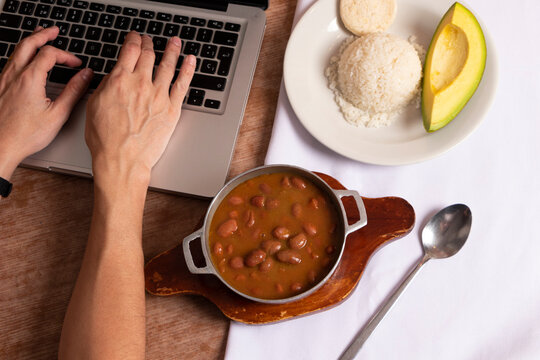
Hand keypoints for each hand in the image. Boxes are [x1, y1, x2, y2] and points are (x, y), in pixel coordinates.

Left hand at [0, 26, 91, 179]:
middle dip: (43, 35)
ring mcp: (3, 80)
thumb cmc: (26, 135)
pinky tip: (23, 60)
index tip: (77, 64)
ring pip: (16, 51)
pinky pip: (9, 62)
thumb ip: (74, 91)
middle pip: (28, 44)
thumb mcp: (58, 114)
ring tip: (39, 37)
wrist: (1, 146)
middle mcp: (14, 75)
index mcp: (30, 79)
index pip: (49, 54)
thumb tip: (86, 76)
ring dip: (30, 42)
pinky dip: (20, 54)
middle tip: (54, 31)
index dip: (66, 55)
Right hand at [85, 31, 194, 190]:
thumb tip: (114, 75)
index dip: (134, 39)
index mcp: (119, 81)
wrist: (123, 160)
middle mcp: (140, 84)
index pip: (130, 50)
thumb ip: (106, 86)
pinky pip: (183, 84)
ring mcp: (158, 96)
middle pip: (148, 55)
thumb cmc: (106, 140)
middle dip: (149, 43)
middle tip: (150, 39)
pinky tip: (191, 60)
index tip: (135, 36)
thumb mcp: (94, 106)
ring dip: (172, 50)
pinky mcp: (172, 109)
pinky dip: (188, 69)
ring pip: (168, 65)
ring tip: (174, 41)